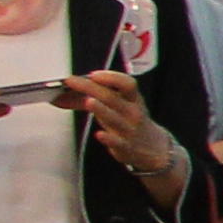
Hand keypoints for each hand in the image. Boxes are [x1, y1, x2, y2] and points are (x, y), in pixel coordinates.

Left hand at [64, 67, 180, 192]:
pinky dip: (108, 138)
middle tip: (72, 82)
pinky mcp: (126, 147)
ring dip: (101, 109)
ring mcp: (130, 130)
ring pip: (115, 118)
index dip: (111, 77)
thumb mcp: (123, 106)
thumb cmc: (130, 122)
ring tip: (89, 101)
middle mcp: (133, 113)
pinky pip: (117, 142)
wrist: (153, 148)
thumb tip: (69, 92)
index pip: (127, 84)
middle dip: (91, 88)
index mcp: (134, 100)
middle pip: (112, 98)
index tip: (94, 74)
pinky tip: (100, 134)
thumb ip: (100, 97)